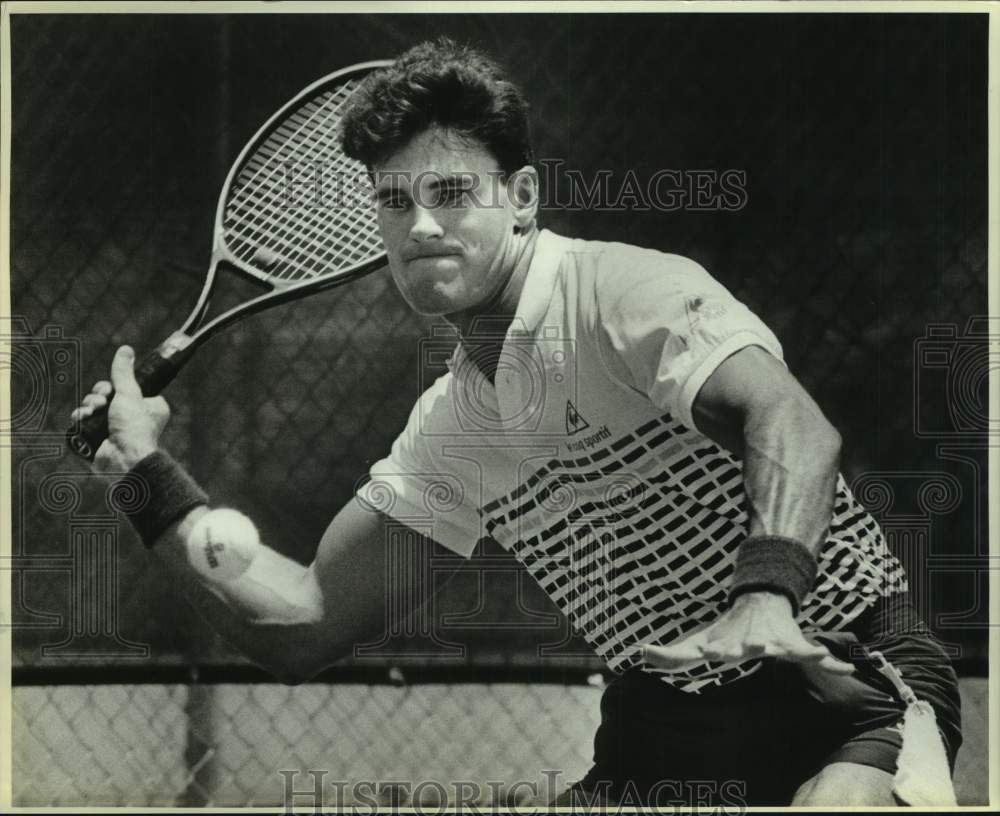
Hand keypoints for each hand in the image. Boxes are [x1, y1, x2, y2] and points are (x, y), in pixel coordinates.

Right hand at [70, 346, 169, 472]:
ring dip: (89, 406)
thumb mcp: (130, 393)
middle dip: (99, 395)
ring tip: (93, 412)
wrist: (124, 459)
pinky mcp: (98, 438)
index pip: (125, 388)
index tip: (113, 388)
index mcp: (148, 406)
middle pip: (106, 395)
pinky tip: (83, 419)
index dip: (115, 385)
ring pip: (93, 407)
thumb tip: (125, 350)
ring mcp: (114, 428)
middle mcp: (132, 417)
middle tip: (102, 401)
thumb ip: (124, 372)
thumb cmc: (134, 428)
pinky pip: (84, 422)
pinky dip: (81, 419)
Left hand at [641, 591, 854, 674]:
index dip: (717, 649)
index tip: (714, 652)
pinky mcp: (797, 645)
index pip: (721, 647)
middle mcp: (754, 640)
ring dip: (800, 651)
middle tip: (761, 648)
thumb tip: (639, 653)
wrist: (761, 602)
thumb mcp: (697, 642)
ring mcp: (778, 642)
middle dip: (758, 645)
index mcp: (729, 643)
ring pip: (791, 647)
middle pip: (755, 644)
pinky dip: (833, 662)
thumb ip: (671, 654)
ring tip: (813, 654)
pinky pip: (818, 656)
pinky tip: (848, 668)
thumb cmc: (726, 630)